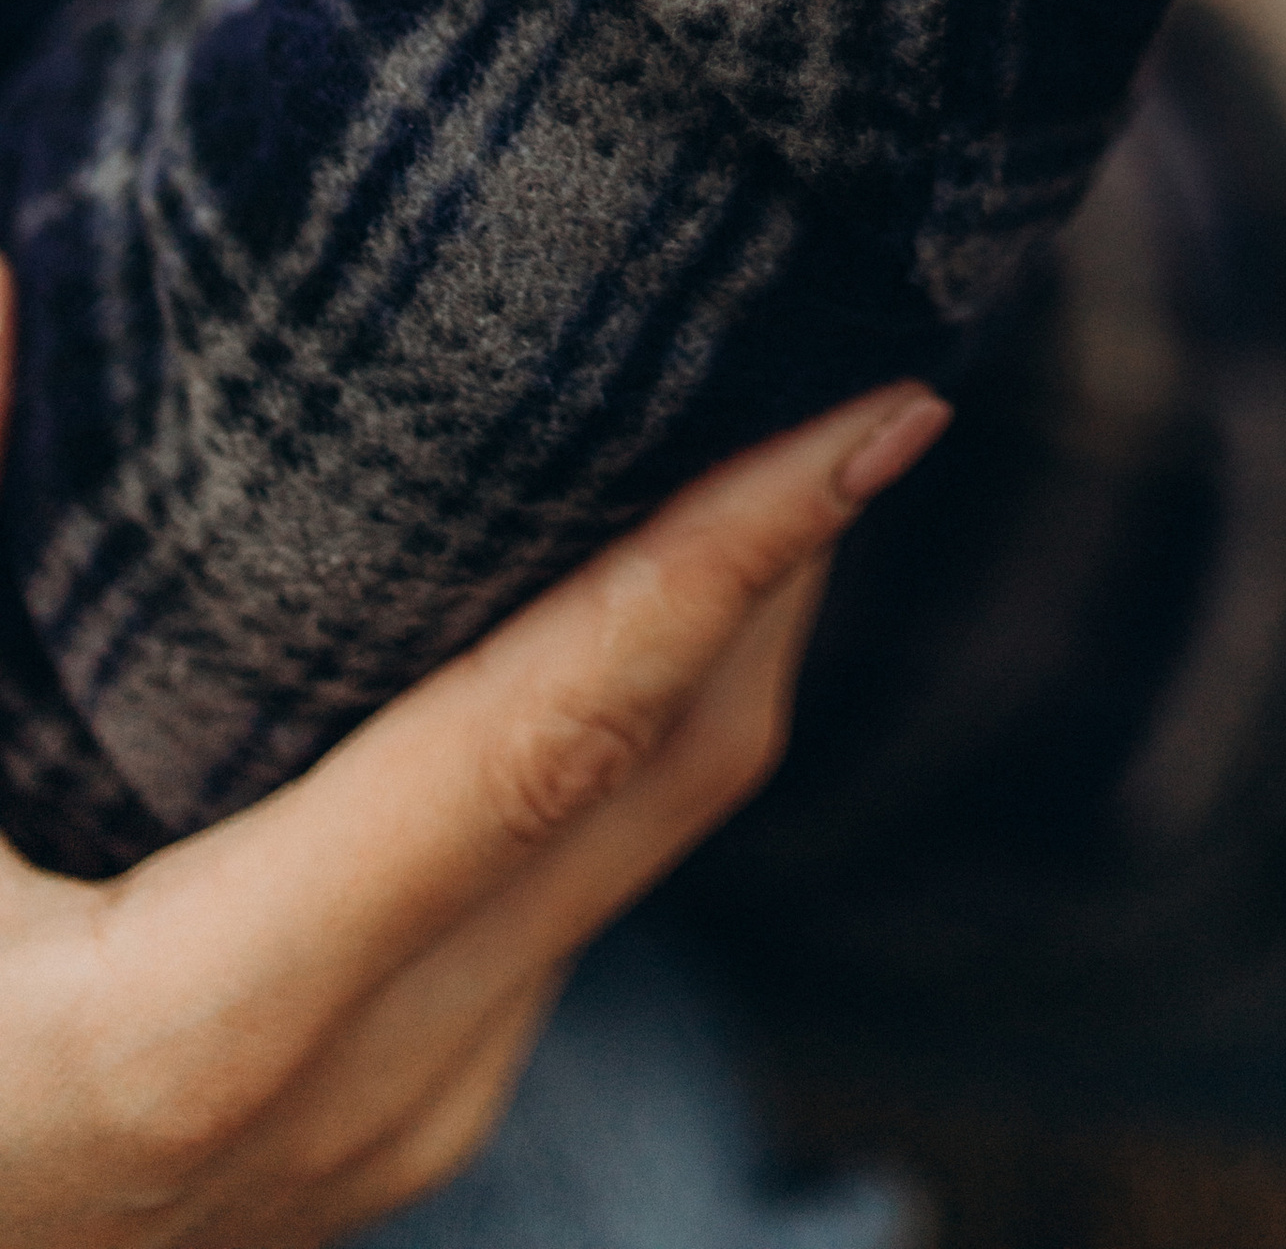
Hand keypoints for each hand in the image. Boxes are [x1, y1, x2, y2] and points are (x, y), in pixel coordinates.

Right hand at [0, 258, 945, 1248]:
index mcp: (219, 1011)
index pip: (559, 729)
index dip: (735, 554)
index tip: (886, 410)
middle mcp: (369, 1083)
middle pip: (667, 774)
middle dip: (787, 556)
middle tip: (859, 346)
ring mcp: (403, 1119)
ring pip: (647, 840)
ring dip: (725, 637)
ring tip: (778, 430)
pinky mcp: (401, 1116)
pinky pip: (581, 890)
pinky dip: (636, 724)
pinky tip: (625, 595)